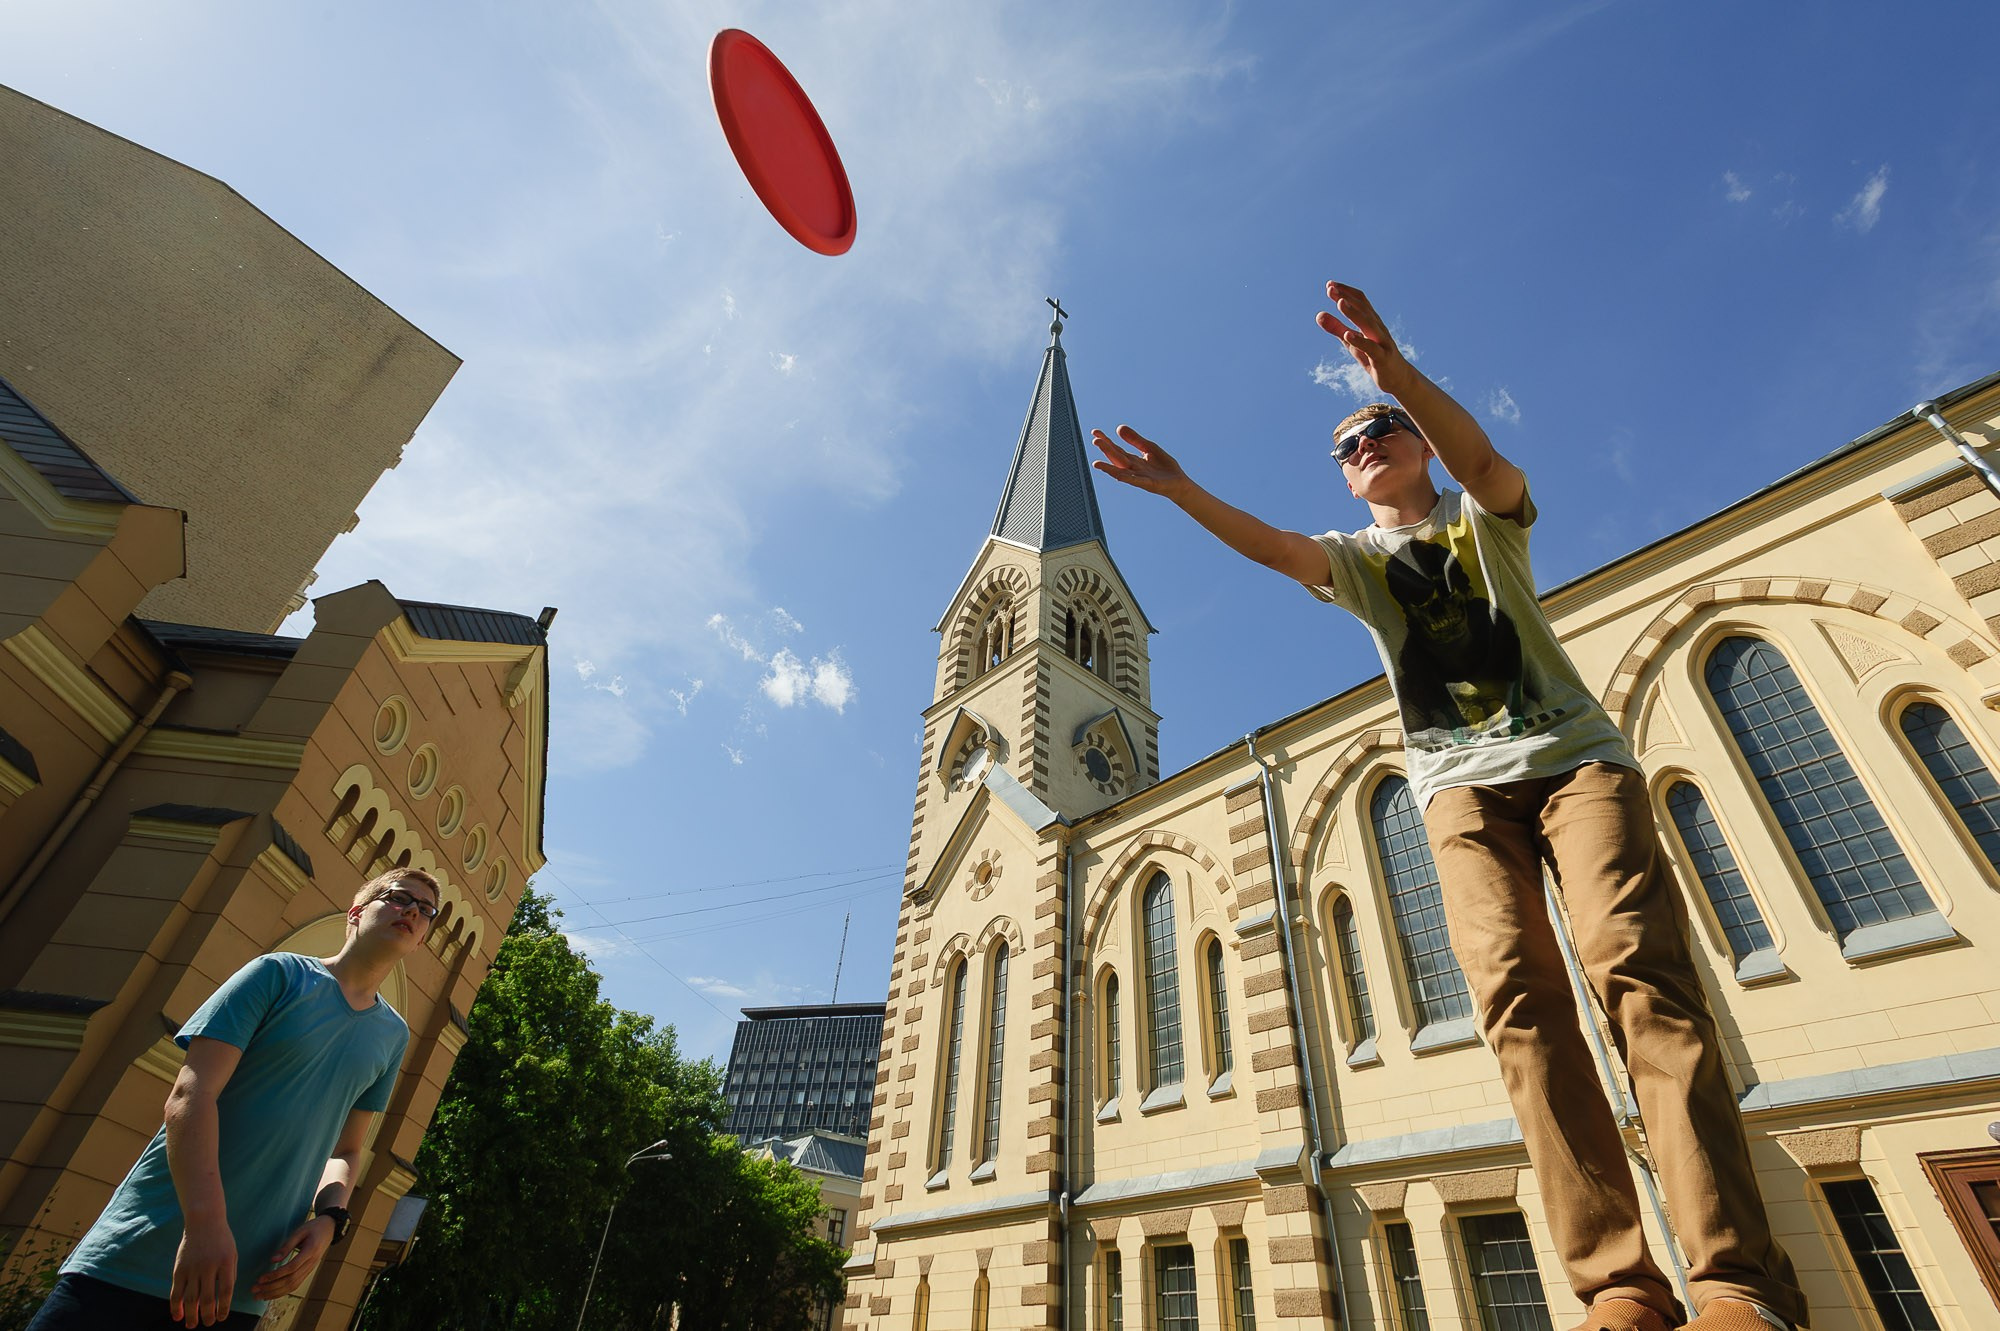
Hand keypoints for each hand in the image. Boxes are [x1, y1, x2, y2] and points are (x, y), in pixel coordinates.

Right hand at [170, 1218, 236, 1326]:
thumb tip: (223, 1300)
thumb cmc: (221, 1240)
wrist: (204, 1221)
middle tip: (208, 1324)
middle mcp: (209, 1266)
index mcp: (226, 1263)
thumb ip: (229, 1276)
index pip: (225, 1291)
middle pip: (207, 1298)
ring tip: (193, 1325)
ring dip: (191, 1315)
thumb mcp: (232, 1255)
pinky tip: (178, 1316)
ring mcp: (192, 1268)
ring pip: (190, 1298)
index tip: (222, 1318)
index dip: (224, 1308)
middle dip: (207, 1315)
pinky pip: (176, 1292)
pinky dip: (175, 1306)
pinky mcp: (179, 1269)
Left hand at [251, 1215, 335, 1301]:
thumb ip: (287, 1246)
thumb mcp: (300, 1232)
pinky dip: (282, 1292)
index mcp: (310, 1251)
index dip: (275, 1275)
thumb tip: (273, 1260)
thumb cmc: (313, 1228)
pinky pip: (295, 1285)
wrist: (329, 1229)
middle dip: (271, 1287)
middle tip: (254, 1290)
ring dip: (275, 1293)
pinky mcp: (308, 1271)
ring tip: (259, 1296)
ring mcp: (311, 1269)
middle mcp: (311, 1263)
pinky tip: (270, 1294)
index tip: (260, 1279)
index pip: (291, 1268)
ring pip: (293, 1286)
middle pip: (290, 1280)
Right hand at [1091, 426, 1188, 498]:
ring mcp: (1139, 477)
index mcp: (1133, 460)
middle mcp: (1133, 469)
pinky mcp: (1148, 484)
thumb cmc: (1164, 467)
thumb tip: (1118, 427)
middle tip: (1095, 440)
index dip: (1106, 440)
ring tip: (1096, 463)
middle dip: (1106, 450)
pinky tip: (1117, 475)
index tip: (1095, 432)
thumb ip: (1135, 439)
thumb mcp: (1150, 448)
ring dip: (1109, 468)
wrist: (1180, 483)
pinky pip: (1135, 481)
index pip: (1116, 449)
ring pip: (1122, 471)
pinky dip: (1126, 478)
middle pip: (1117, 458)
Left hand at [1316, 281, 1418, 396]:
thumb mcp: (1351, 342)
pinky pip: (1371, 348)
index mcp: (1371, 321)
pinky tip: (1348, 335)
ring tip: (1339, 303)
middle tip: (1330, 289)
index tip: (1330, 284)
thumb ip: (1336, 328)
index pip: (1360, 301)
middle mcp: (1378, 328)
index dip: (1346, 291)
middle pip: (1363, 308)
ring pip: (1368, 324)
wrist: (1397, 378)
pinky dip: (1360, 340)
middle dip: (1346, 297)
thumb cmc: (1373, 357)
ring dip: (1353, 313)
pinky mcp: (1382, 358)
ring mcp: (1382, 342)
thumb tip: (1318, 315)